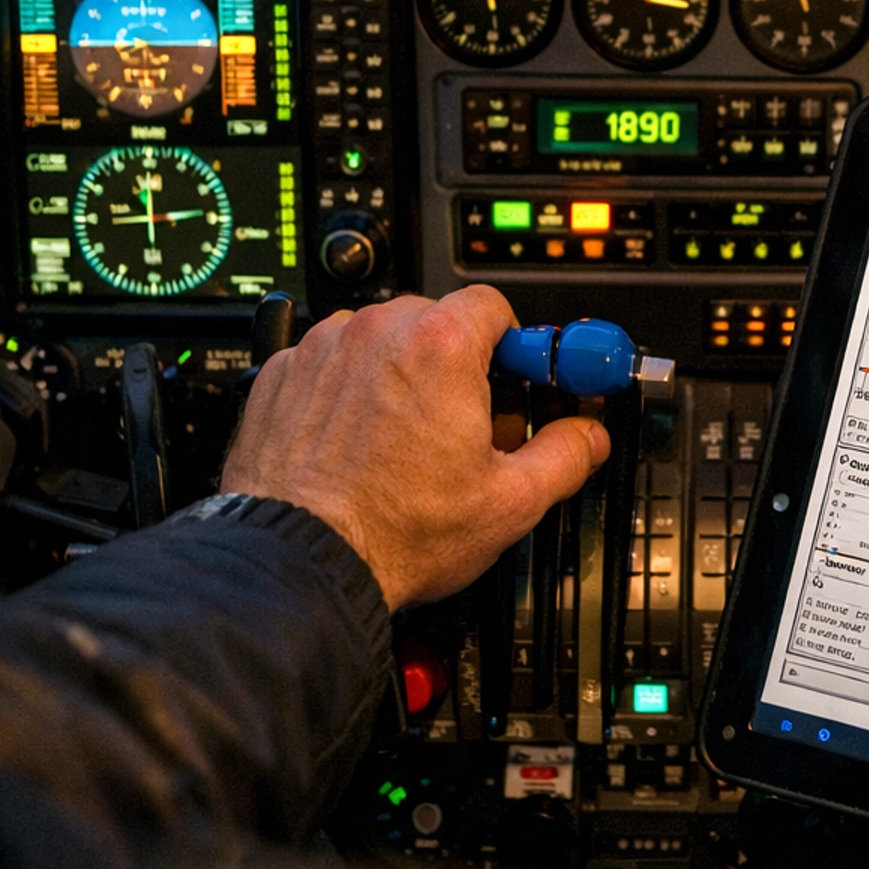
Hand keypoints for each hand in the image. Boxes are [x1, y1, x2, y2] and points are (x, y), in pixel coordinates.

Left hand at [221, 286, 608, 611]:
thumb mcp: (509, 502)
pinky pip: (330, 363)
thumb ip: (564, 456)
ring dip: (399, 373)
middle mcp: (377, 333)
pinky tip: (358, 442)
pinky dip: (347, 391)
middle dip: (457, 363)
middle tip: (466, 421)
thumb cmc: (391, 533)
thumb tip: (586, 438)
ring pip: (380, 340)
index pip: (493, 306)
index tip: (518, 376)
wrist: (299, 563)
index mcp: (439, 346)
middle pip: (436, 321)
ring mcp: (322, 350)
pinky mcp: (281, 376)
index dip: (513, 344)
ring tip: (405, 439)